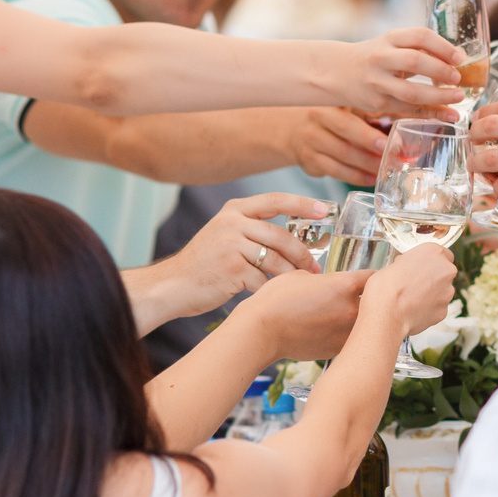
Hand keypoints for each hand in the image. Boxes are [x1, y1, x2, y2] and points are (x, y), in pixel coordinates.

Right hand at [131, 193, 329, 328]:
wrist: (173, 285)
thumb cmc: (204, 264)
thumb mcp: (224, 234)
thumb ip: (252, 229)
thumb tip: (294, 237)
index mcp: (234, 209)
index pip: (276, 200)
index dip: (303, 204)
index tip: (325, 210)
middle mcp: (232, 222)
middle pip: (280, 235)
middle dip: (302, 253)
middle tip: (314, 267)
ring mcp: (231, 244)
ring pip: (275, 260)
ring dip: (291, 275)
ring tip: (301, 284)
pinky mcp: (231, 268)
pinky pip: (263, 280)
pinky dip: (271, 291)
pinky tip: (274, 296)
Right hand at [237, 269, 371, 360]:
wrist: (262, 330)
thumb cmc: (275, 300)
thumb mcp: (300, 275)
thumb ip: (323, 278)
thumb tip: (327, 283)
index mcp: (345, 285)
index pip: (374, 277)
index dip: (375, 277)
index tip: (374, 279)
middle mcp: (351, 309)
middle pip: (375, 303)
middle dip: (372, 300)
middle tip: (365, 298)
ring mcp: (345, 333)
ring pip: (365, 325)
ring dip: (362, 320)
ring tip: (348, 317)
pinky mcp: (336, 349)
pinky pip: (349, 339)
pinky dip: (346, 335)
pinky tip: (332, 331)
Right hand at [289, 107, 387, 187]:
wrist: (295, 127)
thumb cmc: (332, 116)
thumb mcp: (348, 107)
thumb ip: (373, 114)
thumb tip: (408, 127)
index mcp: (328, 104)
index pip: (349, 121)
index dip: (370, 135)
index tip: (393, 144)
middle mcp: (316, 121)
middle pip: (345, 142)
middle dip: (372, 154)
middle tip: (395, 162)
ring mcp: (310, 142)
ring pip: (342, 158)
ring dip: (367, 167)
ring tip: (386, 172)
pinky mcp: (309, 161)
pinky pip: (335, 172)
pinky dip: (356, 177)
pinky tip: (371, 178)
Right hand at [333, 28, 462, 118]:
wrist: (339, 71)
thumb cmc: (375, 57)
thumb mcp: (392, 44)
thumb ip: (419, 48)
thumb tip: (458, 58)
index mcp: (390, 38)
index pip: (420, 36)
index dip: (443, 46)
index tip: (459, 57)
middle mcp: (382, 58)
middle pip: (415, 61)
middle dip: (441, 70)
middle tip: (458, 78)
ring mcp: (378, 82)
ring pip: (412, 91)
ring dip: (439, 96)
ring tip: (458, 96)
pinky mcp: (378, 103)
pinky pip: (408, 110)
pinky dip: (432, 112)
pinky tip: (449, 114)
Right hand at [363, 243, 457, 337]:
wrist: (387, 313)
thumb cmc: (385, 287)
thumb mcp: (392, 265)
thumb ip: (406, 265)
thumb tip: (403, 270)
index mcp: (433, 252)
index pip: (443, 253)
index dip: (431, 262)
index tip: (422, 267)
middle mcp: (446, 270)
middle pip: (444, 273)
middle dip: (433, 278)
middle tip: (414, 284)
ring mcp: (447, 292)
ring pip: (442, 292)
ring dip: (431, 295)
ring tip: (411, 300)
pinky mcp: (444, 310)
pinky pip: (437, 308)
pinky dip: (428, 309)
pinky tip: (413, 310)